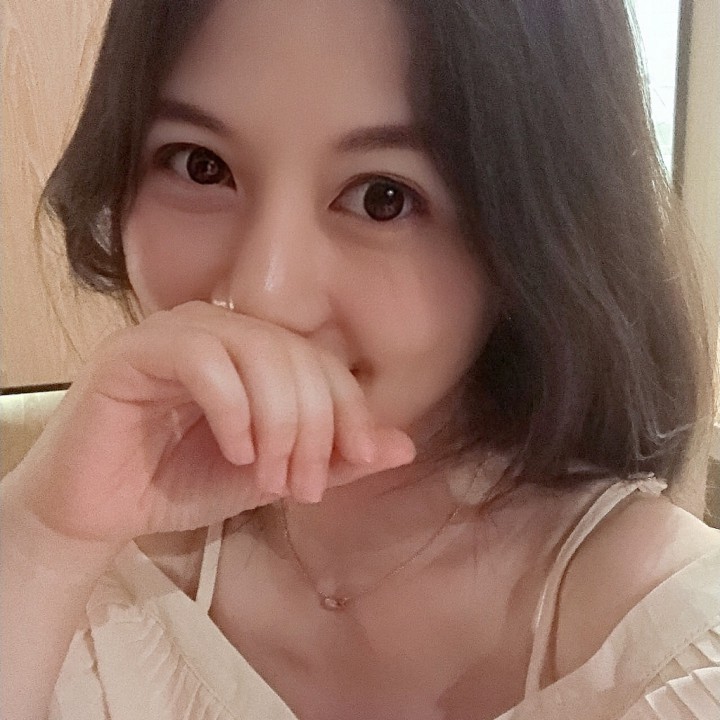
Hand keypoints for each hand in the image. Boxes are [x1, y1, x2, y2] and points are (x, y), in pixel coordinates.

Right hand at [11, 301, 415, 543]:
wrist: (101, 509)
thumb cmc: (183, 482)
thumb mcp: (274, 474)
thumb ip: (334, 458)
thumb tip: (402, 446)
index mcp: (257, 349)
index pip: (324, 362)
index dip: (351, 410)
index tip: (356, 463)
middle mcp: (223, 328)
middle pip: (298, 356)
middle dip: (315, 427)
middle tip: (304, 486)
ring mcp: (177, 332)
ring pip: (259, 351)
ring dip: (279, 422)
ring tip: (268, 476)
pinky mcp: (135, 350)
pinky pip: (204, 360)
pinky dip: (232, 410)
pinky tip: (234, 452)